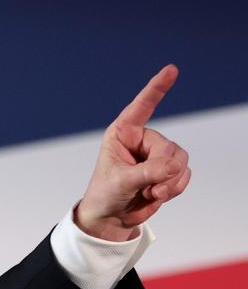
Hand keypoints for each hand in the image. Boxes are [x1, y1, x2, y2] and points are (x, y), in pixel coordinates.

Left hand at [77, 65, 191, 240]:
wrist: (111, 218)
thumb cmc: (105, 194)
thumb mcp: (121, 182)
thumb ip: (147, 173)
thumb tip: (174, 167)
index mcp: (123, 134)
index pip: (141, 107)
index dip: (156, 89)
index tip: (171, 70)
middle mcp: (142, 140)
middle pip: (169, 147)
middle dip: (162, 170)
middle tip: (148, 187)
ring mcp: (157, 155)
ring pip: (180, 160)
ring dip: (168, 182)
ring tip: (150, 192)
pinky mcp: (168, 170)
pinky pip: (184, 174)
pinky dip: (174, 188)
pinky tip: (156, 195)